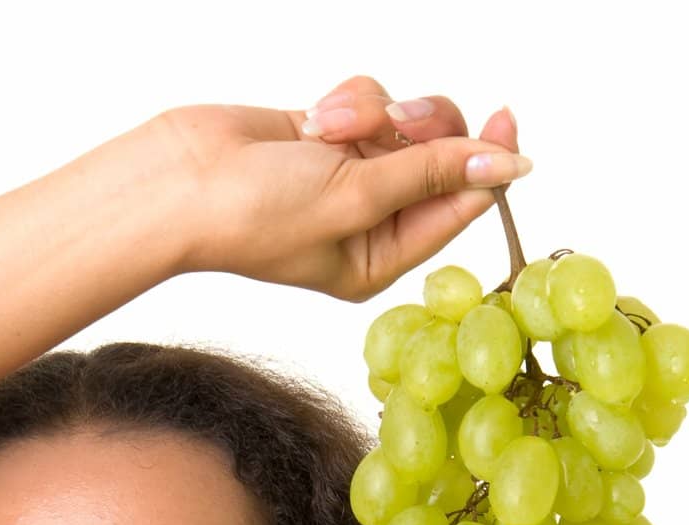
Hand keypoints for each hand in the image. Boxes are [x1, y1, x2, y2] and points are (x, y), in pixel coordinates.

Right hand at [154, 74, 527, 300]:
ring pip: (405, 122)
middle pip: (442, 156)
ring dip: (376, 113)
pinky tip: (313, 119)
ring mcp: (349, 175)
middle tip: (400, 123)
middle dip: (424, 130)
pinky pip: (370, 102)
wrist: (179, 180)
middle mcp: (371, 220)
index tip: (504, 120)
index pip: (460, 206)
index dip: (488, 163)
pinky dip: (347, 102)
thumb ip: (434, 174)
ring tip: (333, 127)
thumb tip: (509, 165)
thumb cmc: (253, 214)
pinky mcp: (328, 137)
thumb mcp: (356, 198)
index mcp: (382, 258)